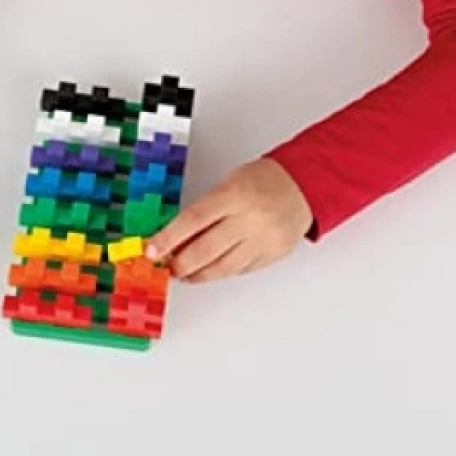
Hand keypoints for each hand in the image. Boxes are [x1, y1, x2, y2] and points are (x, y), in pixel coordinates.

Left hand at [146, 159, 312, 282]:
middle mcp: (249, 219)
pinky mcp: (273, 254)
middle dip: (180, 263)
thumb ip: (203, 211)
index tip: (152, 250)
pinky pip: (240, 270)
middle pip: (205, 250)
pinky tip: (211, 270)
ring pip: (222, 268)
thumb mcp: (228, 184)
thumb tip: (174, 238)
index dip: (168, 238)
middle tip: (167, 266)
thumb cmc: (260, 181)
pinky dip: (222, 272)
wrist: (303, 185)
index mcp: (234, 195)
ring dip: (198, 274)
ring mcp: (263, 240)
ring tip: (185, 273)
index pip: (192, 221)